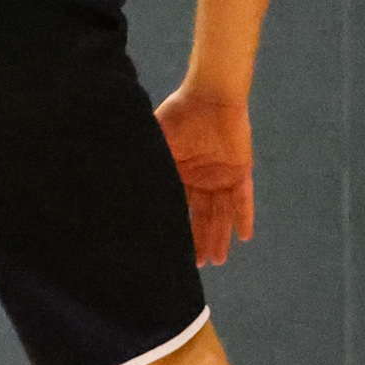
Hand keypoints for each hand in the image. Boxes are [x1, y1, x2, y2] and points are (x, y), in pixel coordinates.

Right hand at [158, 83, 252, 264]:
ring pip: (221, 213)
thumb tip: (120, 185)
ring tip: (217, 260)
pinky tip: (244, 235)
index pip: (179, 208)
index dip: (178, 229)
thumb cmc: (179, 116)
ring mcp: (222, 177)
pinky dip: (243, 216)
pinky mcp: (240, 171)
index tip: (173, 251)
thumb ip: (148, 163)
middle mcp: (201, 180)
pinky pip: (243, 198)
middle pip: (202, 217)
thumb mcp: (157, 142)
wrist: (208, 98)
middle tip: (199, 266)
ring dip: (220, 236)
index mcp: (181, 174)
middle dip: (201, 241)